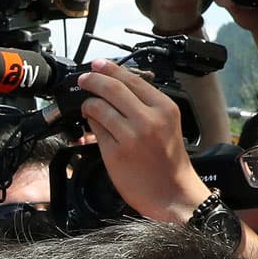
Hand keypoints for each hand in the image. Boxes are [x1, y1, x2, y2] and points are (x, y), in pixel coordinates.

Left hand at [74, 60, 209, 225]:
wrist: (172, 193)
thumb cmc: (169, 162)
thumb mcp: (168, 125)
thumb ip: (146, 105)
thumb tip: (117, 88)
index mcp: (165, 108)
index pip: (132, 79)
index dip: (110, 69)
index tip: (98, 64)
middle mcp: (148, 119)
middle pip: (112, 88)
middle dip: (92, 80)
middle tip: (84, 79)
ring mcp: (130, 136)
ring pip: (99, 107)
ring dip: (88, 103)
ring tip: (87, 105)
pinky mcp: (115, 152)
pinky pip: (96, 129)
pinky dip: (90, 123)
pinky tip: (92, 124)